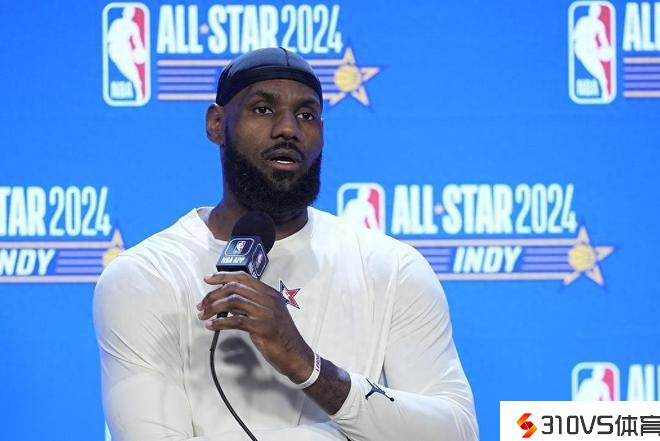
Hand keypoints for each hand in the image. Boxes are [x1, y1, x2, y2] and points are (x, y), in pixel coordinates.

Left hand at [198, 271, 313, 382]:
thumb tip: (228, 302)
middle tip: (201, 304)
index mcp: (270, 294)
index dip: (223, 276)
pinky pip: (236, 321)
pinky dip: (220, 322)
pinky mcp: (263, 328)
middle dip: (213, 295)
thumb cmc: (281, 337)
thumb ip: (250, 306)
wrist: (296, 355)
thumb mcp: (268, 315)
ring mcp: (267, 313)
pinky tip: (212, 326)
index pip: (244, 277)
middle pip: (235, 288)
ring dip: (213, 308)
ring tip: (203, 315)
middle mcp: (269, 300)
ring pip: (233, 301)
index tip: (208, 279)